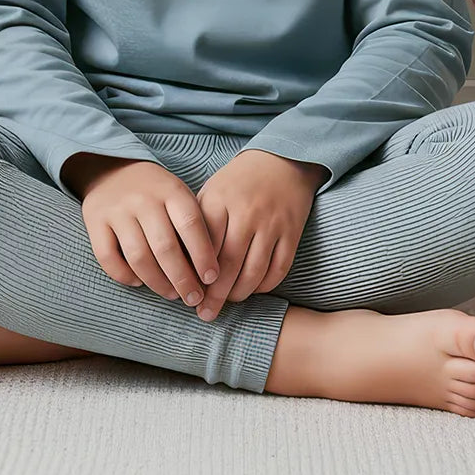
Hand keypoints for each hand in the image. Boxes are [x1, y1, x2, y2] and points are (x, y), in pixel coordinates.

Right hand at [77, 159, 221, 307]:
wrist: (110, 170)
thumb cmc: (155, 192)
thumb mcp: (177, 195)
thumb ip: (192, 224)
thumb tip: (208, 270)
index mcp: (170, 190)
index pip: (191, 225)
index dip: (203, 255)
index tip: (211, 279)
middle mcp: (143, 198)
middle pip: (165, 247)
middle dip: (183, 279)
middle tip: (193, 298)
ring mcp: (117, 210)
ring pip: (138, 257)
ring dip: (158, 283)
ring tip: (171, 293)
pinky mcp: (95, 221)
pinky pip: (108, 258)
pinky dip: (124, 276)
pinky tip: (138, 282)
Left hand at [191, 150, 322, 321]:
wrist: (281, 161)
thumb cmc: (238, 182)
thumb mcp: (212, 192)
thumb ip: (198, 224)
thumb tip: (182, 264)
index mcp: (219, 200)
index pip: (203, 246)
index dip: (195, 275)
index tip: (188, 292)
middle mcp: (246, 212)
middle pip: (227, 265)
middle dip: (214, 295)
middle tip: (205, 314)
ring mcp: (271, 223)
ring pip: (253, 272)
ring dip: (238, 294)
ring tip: (227, 303)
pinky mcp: (292, 232)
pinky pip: (278, 270)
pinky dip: (264, 286)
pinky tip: (252, 289)